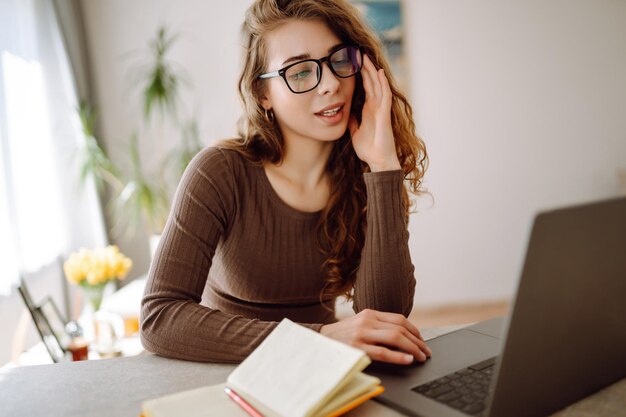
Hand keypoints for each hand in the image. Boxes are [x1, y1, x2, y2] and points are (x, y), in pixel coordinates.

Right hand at [320, 309, 431, 364]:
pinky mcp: (358, 348)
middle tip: (426, 351)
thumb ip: (377, 326)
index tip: (422, 340)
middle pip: (400, 328)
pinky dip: (399, 356)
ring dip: (412, 348)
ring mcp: (362, 334)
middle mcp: (367, 321)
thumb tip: (403, 336)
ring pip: (395, 338)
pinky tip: (408, 360)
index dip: (414, 330)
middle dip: (417, 341)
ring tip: (420, 357)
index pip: (399, 319)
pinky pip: (383, 352)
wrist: (319, 340)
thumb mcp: (359, 324)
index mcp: (369, 313)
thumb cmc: (342, 335)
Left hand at [349, 54, 400, 171]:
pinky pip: (385, 96)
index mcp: (369, 109)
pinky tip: (379, 73)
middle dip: (365, 68)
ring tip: (366, 58)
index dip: (360, 75)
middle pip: (371, 83)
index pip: (365, 88)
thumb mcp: (355, 132)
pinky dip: (382, 84)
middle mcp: (376, 106)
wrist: (378, 161)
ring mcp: (381, 109)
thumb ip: (353, 122)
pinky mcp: (384, 114)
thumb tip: (346, 113)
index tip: (353, 63)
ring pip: (378, 85)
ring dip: (372, 71)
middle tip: (359, 53)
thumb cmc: (369, 149)